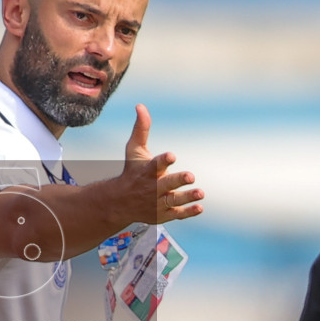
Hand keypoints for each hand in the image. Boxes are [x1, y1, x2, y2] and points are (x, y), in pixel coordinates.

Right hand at [120, 104, 203, 224]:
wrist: (119, 203)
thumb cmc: (132, 172)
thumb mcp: (134, 150)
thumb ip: (141, 129)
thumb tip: (141, 106)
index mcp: (147, 171)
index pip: (155, 164)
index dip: (164, 160)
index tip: (172, 156)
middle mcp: (152, 187)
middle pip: (166, 184)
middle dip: (178, 180)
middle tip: (190, 176)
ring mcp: (157, 202)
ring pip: (173, 201)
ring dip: (187, 197)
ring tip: (200, 192)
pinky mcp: (163, 214)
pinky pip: (177, 214)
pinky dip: (188, 212)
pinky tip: (199, 207)